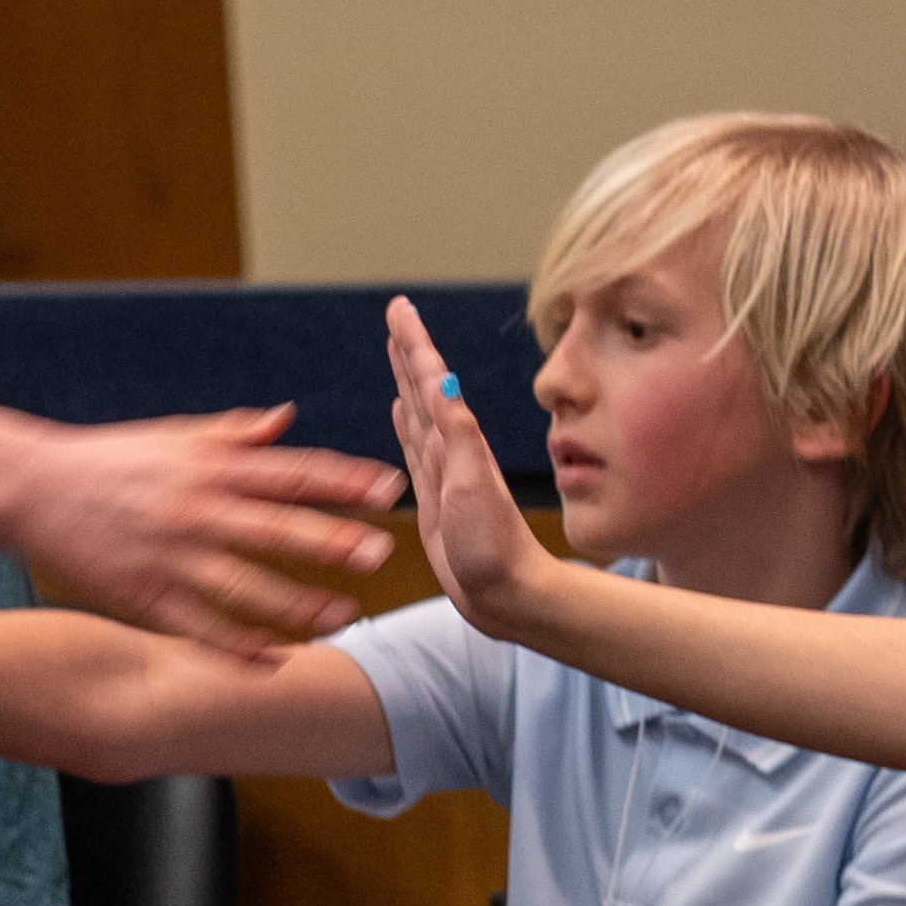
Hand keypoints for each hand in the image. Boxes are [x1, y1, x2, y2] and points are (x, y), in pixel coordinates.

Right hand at [0, 406, 393, 652]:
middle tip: (380, 553)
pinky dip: (237, 645)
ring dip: (296, 603)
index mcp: (208, 463)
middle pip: (274, 526)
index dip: (341, 479)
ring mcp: (170, 555)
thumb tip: (289, 417)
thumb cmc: (110, 457)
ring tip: (344, 616)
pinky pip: (198, 626)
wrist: (34, 487)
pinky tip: (274, 659)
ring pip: (244, 585)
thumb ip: (236, 432)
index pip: (288, 470)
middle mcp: (195, 507)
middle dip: (330, 540)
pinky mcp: (143, 594)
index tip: (389, 487)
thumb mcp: (175, 434)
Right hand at [380, 296, 559, 626]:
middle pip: (422, 387)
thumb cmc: (495, 548)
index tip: (400, 308)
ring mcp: (443, 472)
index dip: (413, 343)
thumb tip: (444, 383)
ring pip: (418, 412)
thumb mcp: (474, 488)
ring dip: (405, 380)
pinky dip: (406, 424)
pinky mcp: (434, 498)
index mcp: (457, 442)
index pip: (430, 380)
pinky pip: (414, 448)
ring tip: (395, 350)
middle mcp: (450, 450)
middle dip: (407, 350)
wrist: (509, 597)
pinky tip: (401, 410)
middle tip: (396, 315)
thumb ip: (461, 436)